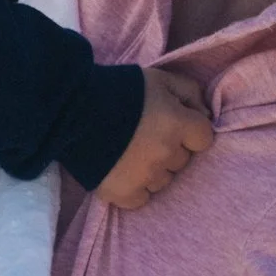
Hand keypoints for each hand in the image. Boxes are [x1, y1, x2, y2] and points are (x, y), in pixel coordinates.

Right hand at [92, 66, 214, 208]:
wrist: (71, 109)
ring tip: (130, 152)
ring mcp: (146, 178)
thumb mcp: (157, 77)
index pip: (204, 137)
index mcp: (177, 124)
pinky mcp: (123, 194)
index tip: (173, 124)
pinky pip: (142, 198)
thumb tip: (204, 114)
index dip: (190, 129)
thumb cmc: (118, 88)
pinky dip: (135, 187)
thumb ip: (189, 92)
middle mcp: (166, 154)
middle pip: (182, 160)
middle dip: (170, 148)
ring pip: (163, 180)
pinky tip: (121, 170)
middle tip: (146, 135)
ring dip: (153, 169)